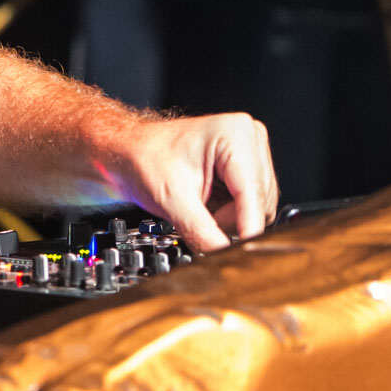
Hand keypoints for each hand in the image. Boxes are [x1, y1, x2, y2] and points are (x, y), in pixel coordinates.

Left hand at [113, 112, 276, 251]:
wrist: (132, 154)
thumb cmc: (144, 162)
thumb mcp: (172, 200)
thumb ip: (202, 232)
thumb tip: (225, 256)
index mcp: (235, 134)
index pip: (252, 193)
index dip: (248, 227)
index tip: (245, 251)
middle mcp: (250, 139)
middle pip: (259, 203)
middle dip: (228, 220)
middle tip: (194, 217)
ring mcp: (252, 153)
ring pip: (259, 208)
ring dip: (229, 219)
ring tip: (197, 206)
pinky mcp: (249, 170)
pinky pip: (252, 206)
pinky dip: (230, 214)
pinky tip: (207, 204)